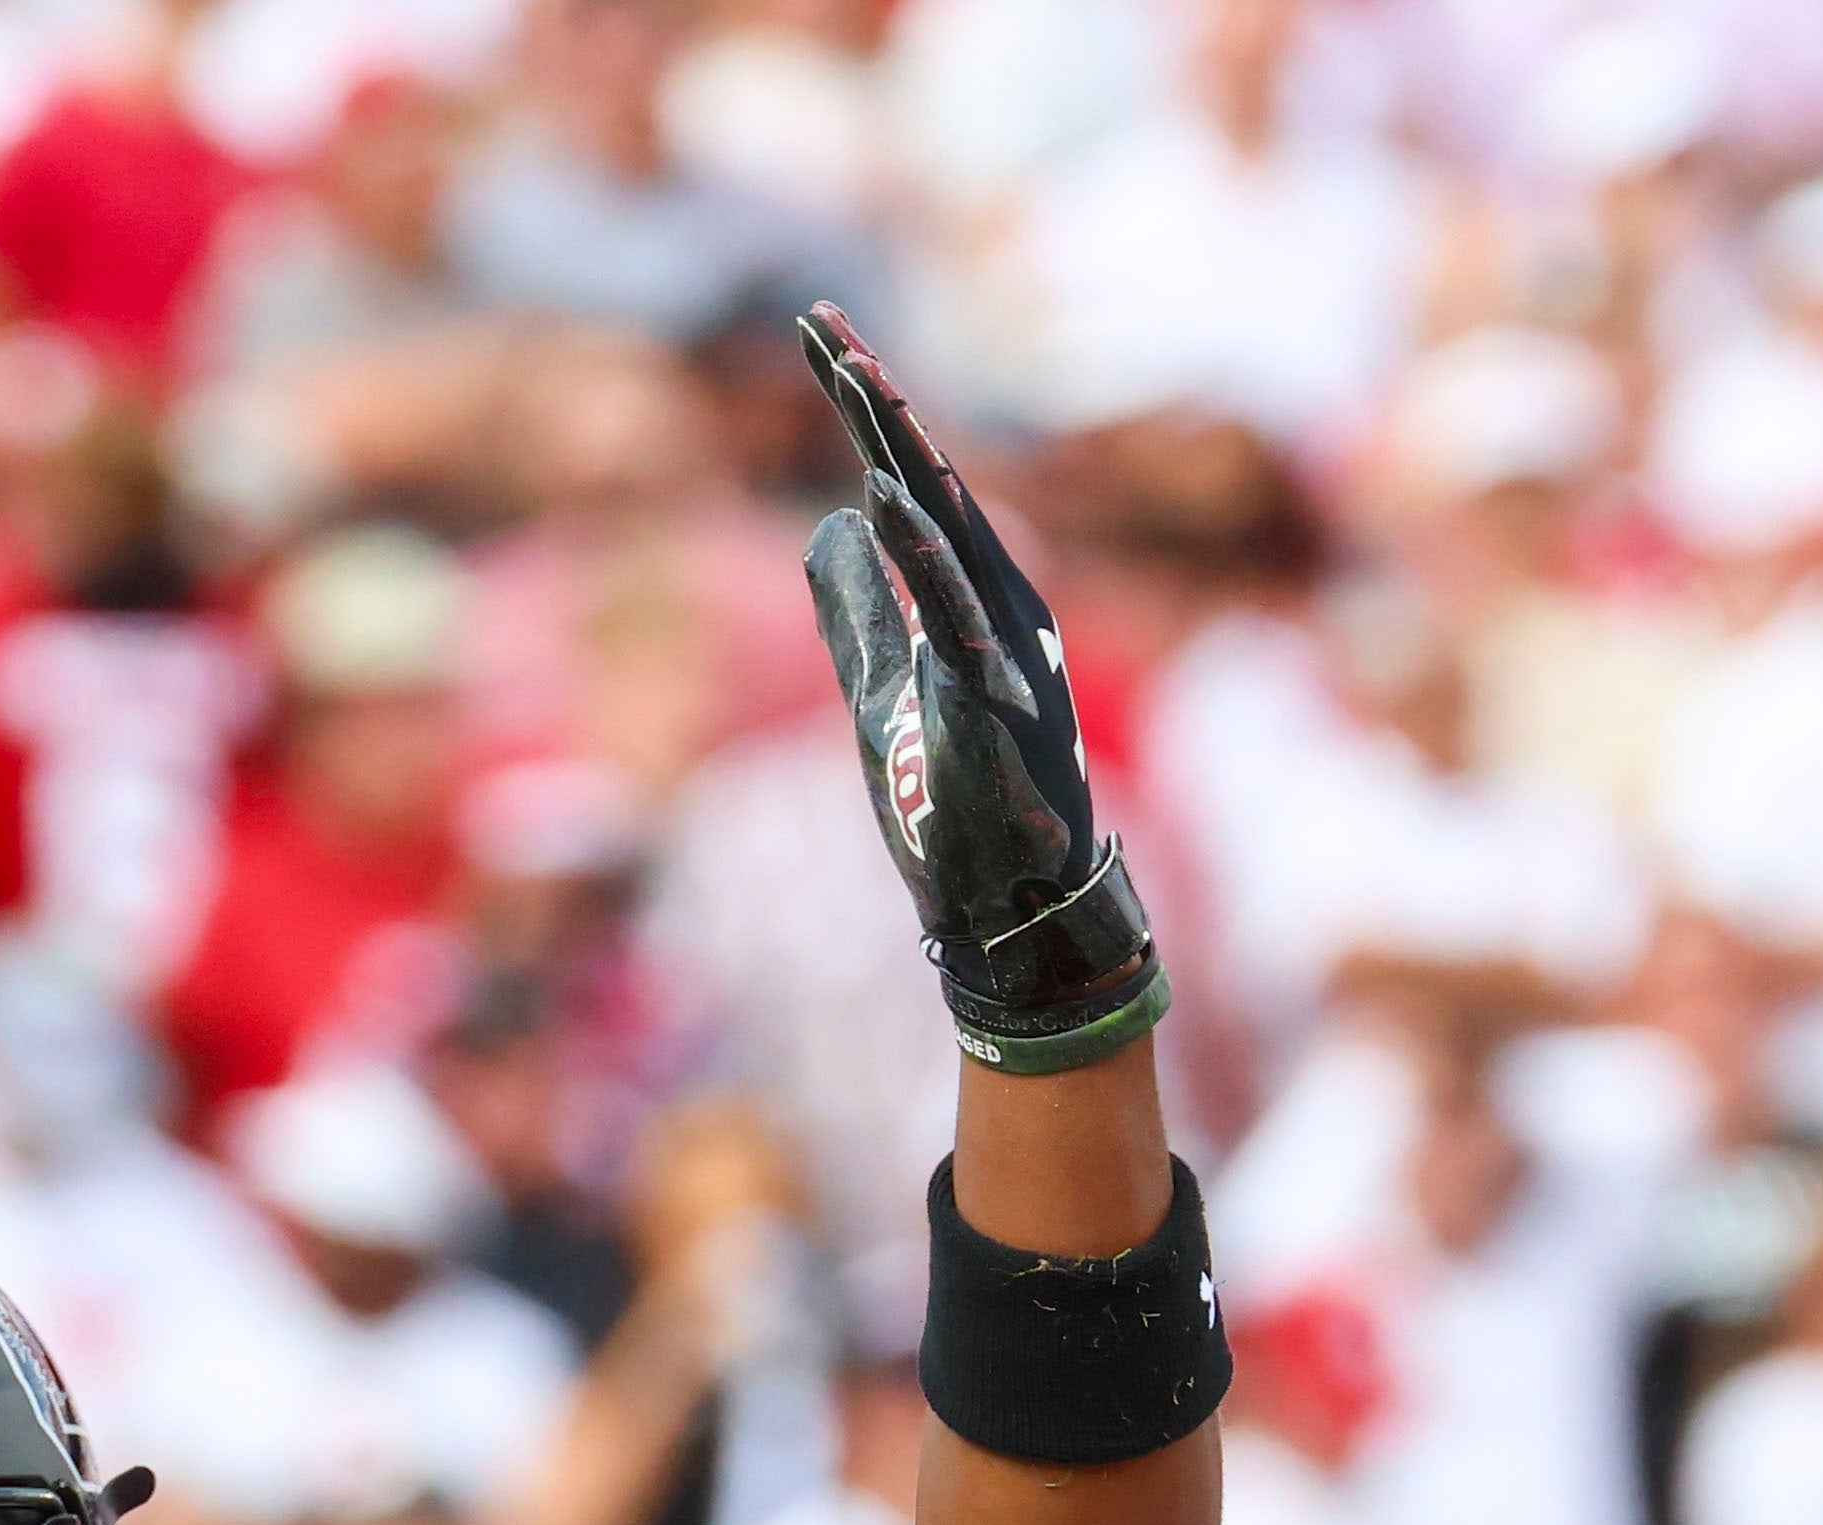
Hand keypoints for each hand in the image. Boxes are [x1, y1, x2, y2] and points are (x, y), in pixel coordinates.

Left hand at [797, 305, 1166, 1075]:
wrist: (1005, 903)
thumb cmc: (953, 799)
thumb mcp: (879, 686)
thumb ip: (857, 607)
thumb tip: (827, 520)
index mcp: (970, 595)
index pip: (907, 482)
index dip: (862, 411)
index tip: (817, 339)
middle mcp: (997, 600)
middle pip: (926, 477)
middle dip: (873, 399)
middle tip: (820, 322)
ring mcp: (1002, 644)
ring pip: (946, 524)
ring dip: (897, 447)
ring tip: (849, 375)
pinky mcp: (993, 697)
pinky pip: (953, 608)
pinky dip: (920, 549)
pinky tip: (884, 493)